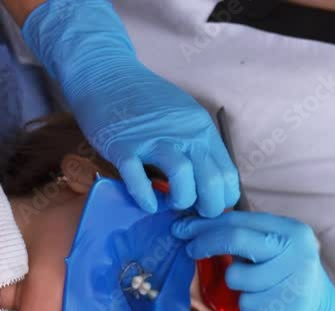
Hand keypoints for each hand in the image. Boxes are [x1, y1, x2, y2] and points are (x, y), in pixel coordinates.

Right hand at [22, 0, 238, 214]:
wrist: (106, 73)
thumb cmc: (145, 100)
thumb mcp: (183, 117)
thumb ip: (196, 144)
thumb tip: (209, 181)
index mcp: (201, 129)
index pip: (228, 174)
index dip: (223, 198)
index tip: (210, 206)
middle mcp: (183, 134)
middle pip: (211, 180)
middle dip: (208, 208)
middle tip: (195, 213)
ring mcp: (153, 139)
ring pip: (183, 177)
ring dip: (181, 200)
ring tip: (172, 205)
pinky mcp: (124, 145)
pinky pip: (138, 177)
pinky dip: (145, 196)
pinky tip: (148, 204)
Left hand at [171, 212, 334, 310]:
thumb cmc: (289, 275)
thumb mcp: (279, 248)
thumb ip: (249, 235)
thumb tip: (200, 225)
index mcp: (292, 231)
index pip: (240, 220)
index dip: (207, 223)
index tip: (185, 228)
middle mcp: (294, 250)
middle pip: (235, 239)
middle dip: (205, 243)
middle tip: (189, 248)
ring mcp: (289, 279)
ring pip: (235, 276)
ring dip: (235, 282)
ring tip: (256, 285)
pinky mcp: (281, 305)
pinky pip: (244, 301)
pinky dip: (247, 302)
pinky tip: (265, 301)